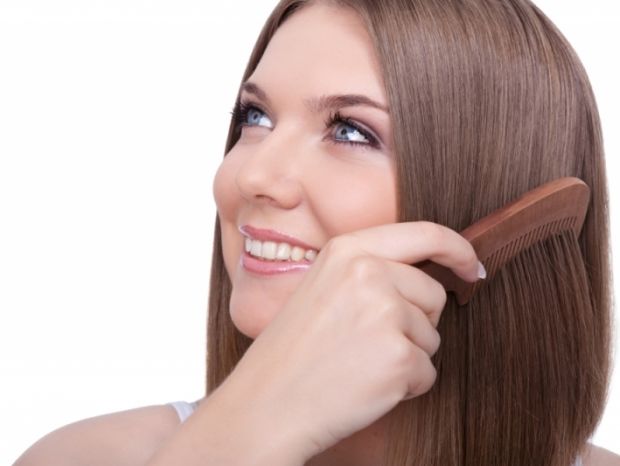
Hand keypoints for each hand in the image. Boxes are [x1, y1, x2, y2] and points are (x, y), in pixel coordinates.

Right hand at [217, 221, 481, 460]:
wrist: (265, 404)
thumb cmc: (292, 352)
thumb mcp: (322, 288)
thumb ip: (369, 271)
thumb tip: (431, 276)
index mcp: (348, 250)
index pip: (425, 233)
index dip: (458, 249)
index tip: (472, 266)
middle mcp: (369, 272)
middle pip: (433, 293)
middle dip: (416, 321)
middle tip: (369, 342)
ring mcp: (385, 313)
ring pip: (431, 335)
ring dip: (406, 355)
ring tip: (358, 364)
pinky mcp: (399, 356)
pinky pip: (427, 371)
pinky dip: (405, 385)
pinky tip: (365, 386)